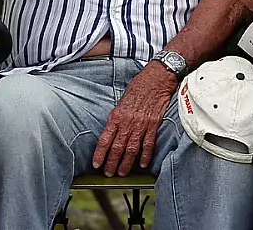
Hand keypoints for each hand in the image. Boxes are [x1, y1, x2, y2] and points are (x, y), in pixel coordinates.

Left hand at [92, 62, 176, 176]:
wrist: (156, 79)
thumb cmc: (139, 86)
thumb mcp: (122, 100)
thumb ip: (117, 117)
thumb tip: (112, 131)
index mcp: (117, 116)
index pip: (105, 139)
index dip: (99, 154)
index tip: (96, 164)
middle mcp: (127, 122)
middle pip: (117, 148)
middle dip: (111, 163)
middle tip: (108, 173)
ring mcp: (141, 125)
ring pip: (131, 149)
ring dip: (126, 163)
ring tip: (122, 173)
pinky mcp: (153, 125)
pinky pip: (148, 144)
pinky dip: (145, 156)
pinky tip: (142, 164)